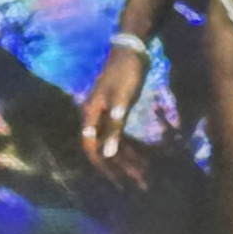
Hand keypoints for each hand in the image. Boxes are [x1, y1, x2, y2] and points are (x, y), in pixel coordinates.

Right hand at [75, 39, 150, 188]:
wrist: (131, 50)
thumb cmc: (125, 74)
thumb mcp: (121, 101)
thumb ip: (114, 127)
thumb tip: (107, 153)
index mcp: (90, 115)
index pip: (91, 148)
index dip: (103, 166)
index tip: (117, 182)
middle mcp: (94, 118)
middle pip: (102, 149)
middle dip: (118, 167)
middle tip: (137, 182)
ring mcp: (105, 115)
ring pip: (111, 144)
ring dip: (125, 159)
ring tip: (141, 174)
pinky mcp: (116, 112)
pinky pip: (119, 135)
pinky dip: (129, 147)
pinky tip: (141, 157)